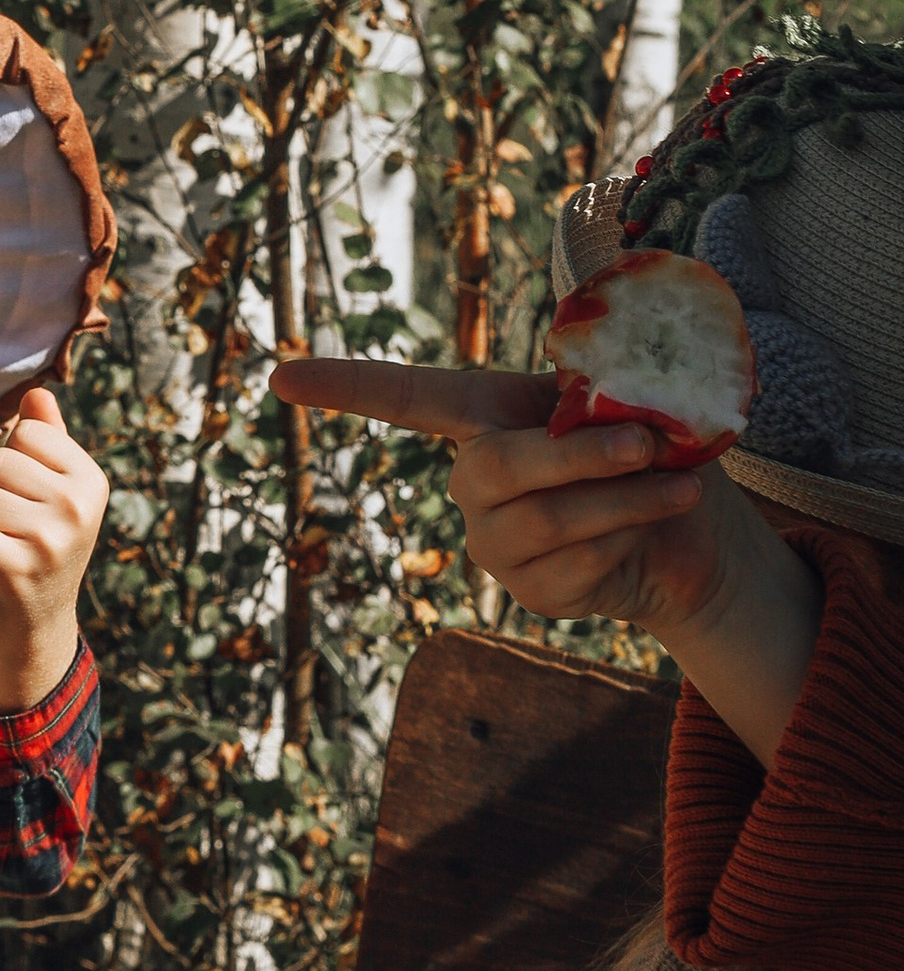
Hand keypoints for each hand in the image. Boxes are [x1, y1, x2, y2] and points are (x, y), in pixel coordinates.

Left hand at [0, 383, 107, 711]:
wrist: (33, 625)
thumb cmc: (41, 545)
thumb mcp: (57, 494)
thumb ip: (50, 440)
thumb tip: (36, 392)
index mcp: (92, 484)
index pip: (28, 434)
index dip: (17, 458)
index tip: (31, 494)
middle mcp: (76, 512)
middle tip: (12, 527)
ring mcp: (45, 543)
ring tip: (0, 544)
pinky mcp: (9, 569)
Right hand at [272, 355, 820, 764]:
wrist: (690, 535)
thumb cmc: (656, 449)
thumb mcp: (634, 402)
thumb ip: (608, 387)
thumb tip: (612, 385)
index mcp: (483, 416)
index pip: (403, 398)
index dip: (342, 386)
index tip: (280, 379)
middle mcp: (472, 480)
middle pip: (494, 466)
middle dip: (575, 456)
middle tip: (646, 441)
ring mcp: (493, 540)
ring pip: (544, 519)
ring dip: (623, 499)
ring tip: (676, 484)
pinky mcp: (527, 591)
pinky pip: (574, 563)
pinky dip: (629, 537)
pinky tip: (649, 528)